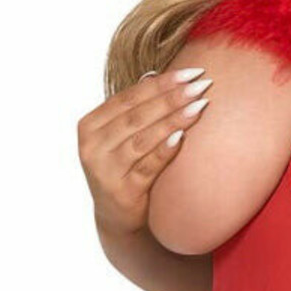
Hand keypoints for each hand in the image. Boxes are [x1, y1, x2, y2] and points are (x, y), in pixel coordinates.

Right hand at [77, 66, 212, 238]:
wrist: (117, 218)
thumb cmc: (124, 168)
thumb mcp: (120, 137)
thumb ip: (132, 109)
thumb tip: (154, 74)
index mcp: (89, 126)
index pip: (128, 97)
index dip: (160, 83)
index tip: (191, 72)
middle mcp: (92, 147)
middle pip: (136, 116)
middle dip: (171, 97)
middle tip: (201, 84)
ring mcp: (105, 171)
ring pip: (143, 139)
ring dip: (173, 120)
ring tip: (200, 105)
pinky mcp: (122, 192)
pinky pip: (148, 166)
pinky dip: (165, 150)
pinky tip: (183, 136)